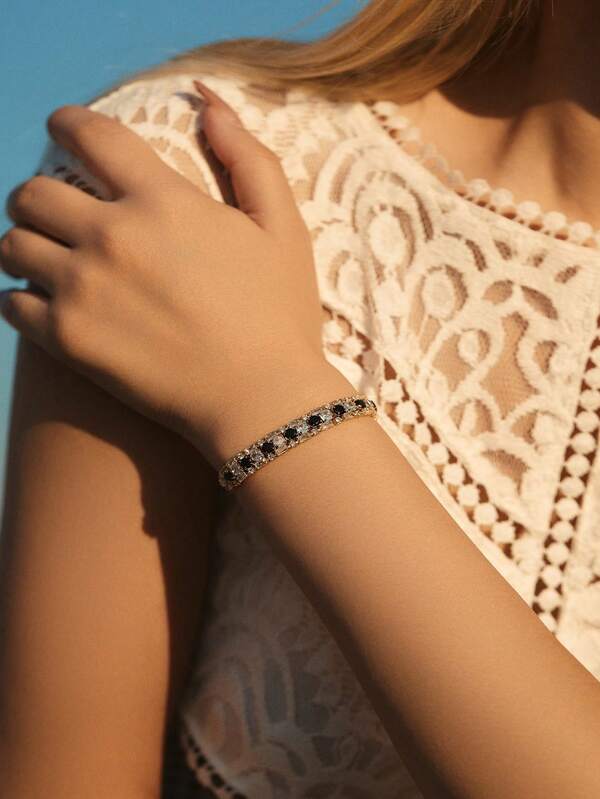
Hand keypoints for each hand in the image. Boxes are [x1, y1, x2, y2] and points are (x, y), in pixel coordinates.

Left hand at [0, 81, 328, 465]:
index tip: (61, 127)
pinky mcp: (68, 341)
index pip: (89, 134)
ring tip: (43, 260)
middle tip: (52, 213)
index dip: (67, 122)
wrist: (262, 401)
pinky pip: (11, 304)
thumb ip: (248, 158)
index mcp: (162, 201)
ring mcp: (83, 289)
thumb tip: (209, 103)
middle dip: (36, 195)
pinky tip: (46, 305)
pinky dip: (20, 298)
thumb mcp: (283, 228)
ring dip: (23, 246)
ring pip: (12, 245)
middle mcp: (112, 236)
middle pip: (32, 193)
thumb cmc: (280, 316)